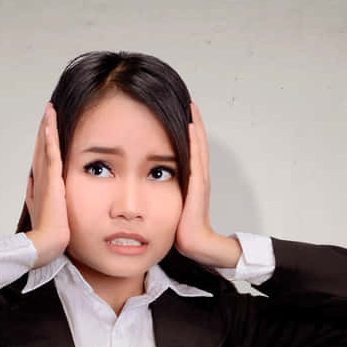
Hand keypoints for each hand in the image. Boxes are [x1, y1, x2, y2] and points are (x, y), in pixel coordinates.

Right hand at [24, 105, 69, 267]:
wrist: (47, 243)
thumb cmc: (48, 233)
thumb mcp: (40, 211)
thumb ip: (36, 196)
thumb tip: (31, 183)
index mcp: (40, 186)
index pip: (41, 158)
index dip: (42, 142)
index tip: (45, 128)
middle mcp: (40, 179)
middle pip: (41, 148)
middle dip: (44, 129)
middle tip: (47, 112)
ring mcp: (45, 179)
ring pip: (45, 147)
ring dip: (46, 128)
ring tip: (48, 111)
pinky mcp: (52, 181)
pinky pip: (52, 155)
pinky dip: (50, 140)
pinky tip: (49, 126)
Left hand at [172, 102, 239, 269]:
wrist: (194, 243)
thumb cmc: (182, 228)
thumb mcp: (169, 204)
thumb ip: (162, 192)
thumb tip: (145, 184)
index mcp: (192, 179)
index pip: (191, 149)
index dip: (189, 131)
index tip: (183, 113)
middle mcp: (199, 176)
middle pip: (198, 142)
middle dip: (194, 122)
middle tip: (190, 103)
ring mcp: (200, 179)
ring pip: (198, 146)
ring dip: (195, 126)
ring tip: (191, 108)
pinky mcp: (198, 185)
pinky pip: (196, 158)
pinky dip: (194, 141)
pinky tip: (190, 127)